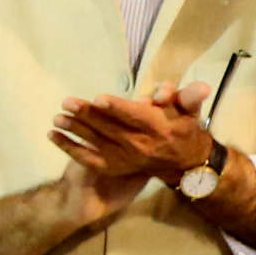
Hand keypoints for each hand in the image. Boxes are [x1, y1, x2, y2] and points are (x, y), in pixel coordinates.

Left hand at [50, 79, 215, 189]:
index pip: (135, 116)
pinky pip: (89, 159)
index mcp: (158, 128)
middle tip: (67, 102)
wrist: (186, 163)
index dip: (117, 107)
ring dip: (75, 131)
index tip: (99, 98)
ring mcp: (126, 158)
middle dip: (88, 116)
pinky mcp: (115, 167)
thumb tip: (203, 87)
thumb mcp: (191, 110)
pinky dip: (70, 149)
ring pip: (97, 143)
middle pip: (110, 128)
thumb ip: (191, 96)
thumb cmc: (184, 128)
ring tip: (57, 118)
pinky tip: (52, 137)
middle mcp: (141, 145)